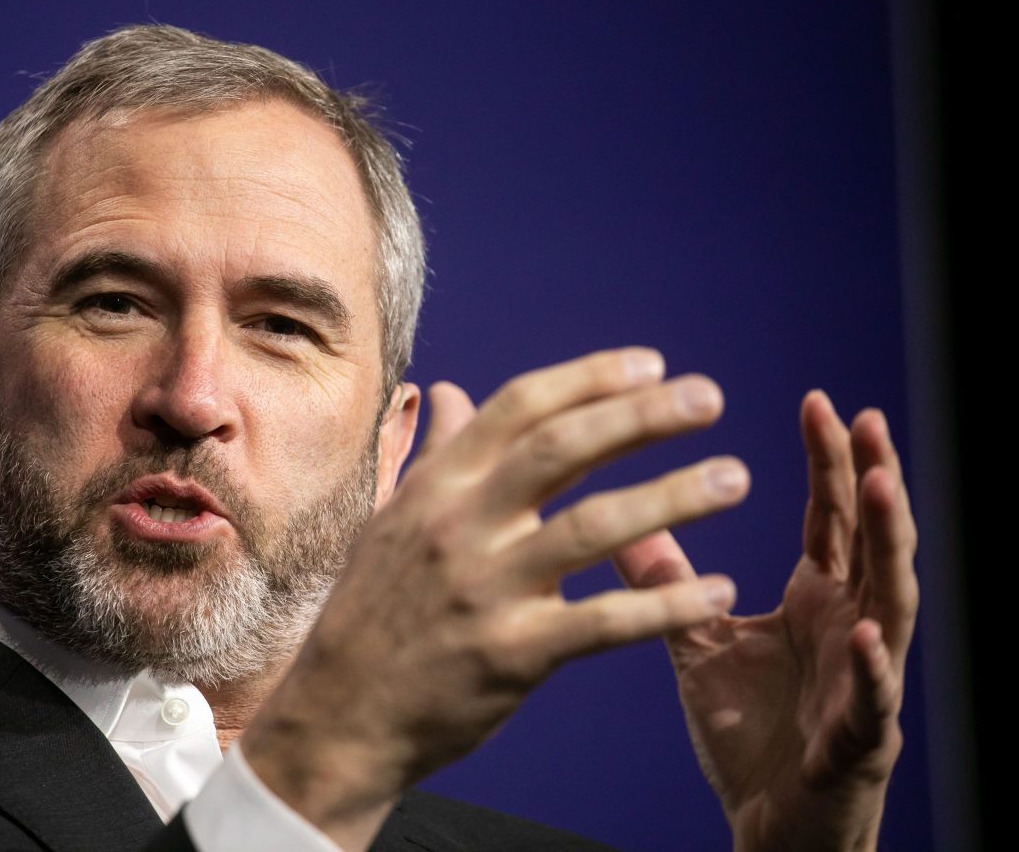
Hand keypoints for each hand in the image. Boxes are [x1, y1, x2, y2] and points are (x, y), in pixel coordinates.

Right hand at [243, 349, 749, 850]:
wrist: (342, 713)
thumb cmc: (376, 610)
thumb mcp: (394, 521)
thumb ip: (435, 455)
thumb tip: (448, 390)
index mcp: (436, 488)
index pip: (519, 409)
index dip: (589, 379)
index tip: (651, 364)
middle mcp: (459, 526)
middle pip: (562, 450)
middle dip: (641, 417)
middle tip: (710, 398)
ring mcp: (485, 590)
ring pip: (593, 527)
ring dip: (673, 497)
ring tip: (735, 479)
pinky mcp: (513, 654)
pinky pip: (604, 622)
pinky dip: (665, 605)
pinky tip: (718, 591)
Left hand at [614, 391, 916, 851]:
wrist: (772, 824)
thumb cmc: (751, 730)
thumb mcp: (700, 641)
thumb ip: (670, 581)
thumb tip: (623, 518)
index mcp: (818, 600)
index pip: (832, 516)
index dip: (829, 461)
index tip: (817, 400)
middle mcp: (852, 627)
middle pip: (871, 540)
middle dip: (870, 477)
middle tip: (861, 417)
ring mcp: (866, 680)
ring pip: (889, 601)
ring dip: (889, 544)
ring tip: (881, 487)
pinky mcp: (861, 739)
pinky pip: (873, 698)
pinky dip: (872, 665)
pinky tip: (862, 631)